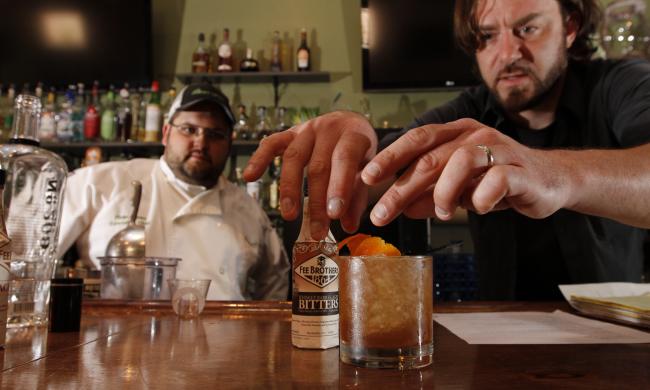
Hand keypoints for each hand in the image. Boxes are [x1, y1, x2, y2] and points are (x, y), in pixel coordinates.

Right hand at [243, 111, 377, 238]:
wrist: (350, 123)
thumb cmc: (360, 152)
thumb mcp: (368, 169)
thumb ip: (358, 195)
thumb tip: (348, 226)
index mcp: (354, 134)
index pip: (345, 158)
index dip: (339, 186)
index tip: (335, 215)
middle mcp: (329, 128)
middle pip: (318, 165)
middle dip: (316, 201)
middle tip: (317, 230)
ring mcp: (307, 129)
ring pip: (294, 157)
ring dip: (290, 189)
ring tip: (289, 215)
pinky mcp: (290, 132)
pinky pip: (271, 143)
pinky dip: (259, 159)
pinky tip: (249, 177)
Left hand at [361, 118, 573, 224]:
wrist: (548, 181)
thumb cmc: (497, 182)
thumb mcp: (456, 189)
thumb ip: (428, 195)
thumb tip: (399, 207)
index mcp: (456, 133)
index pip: (417, 139)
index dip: (390, 157)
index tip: (366, 178)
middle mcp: (475, 135)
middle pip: (430, 158)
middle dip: (401, 188)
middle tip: (382, 214)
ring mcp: (499, 149)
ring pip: (461, 162)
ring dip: (444, 193)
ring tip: (444, 213)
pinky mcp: (521, 171)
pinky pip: (496, 181)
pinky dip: (481, 198)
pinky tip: (478, 208)